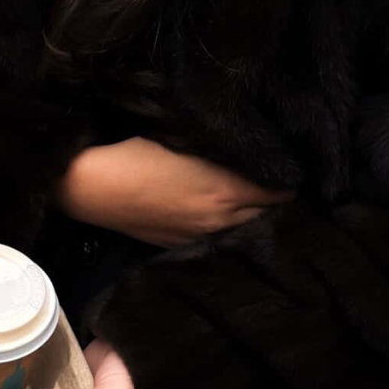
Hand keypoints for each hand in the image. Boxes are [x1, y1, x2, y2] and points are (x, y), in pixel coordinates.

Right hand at [56, 137, 292, 247]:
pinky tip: (226, 218)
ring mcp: (202, 238)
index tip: (294, 167)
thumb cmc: (137, 153)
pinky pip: (222, 241)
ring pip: (246, 232)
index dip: (290, 178)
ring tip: (259, 203)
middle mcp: (221, 220)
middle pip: (269, 217)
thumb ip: (225, 153)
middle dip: (279, 203)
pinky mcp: (183, 246)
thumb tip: (254, 153)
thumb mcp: (187, 141)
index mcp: (226, 190)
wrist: (95, 188)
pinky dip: (231, 230)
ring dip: (256, 219)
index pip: (281, 191)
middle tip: (281, 185)